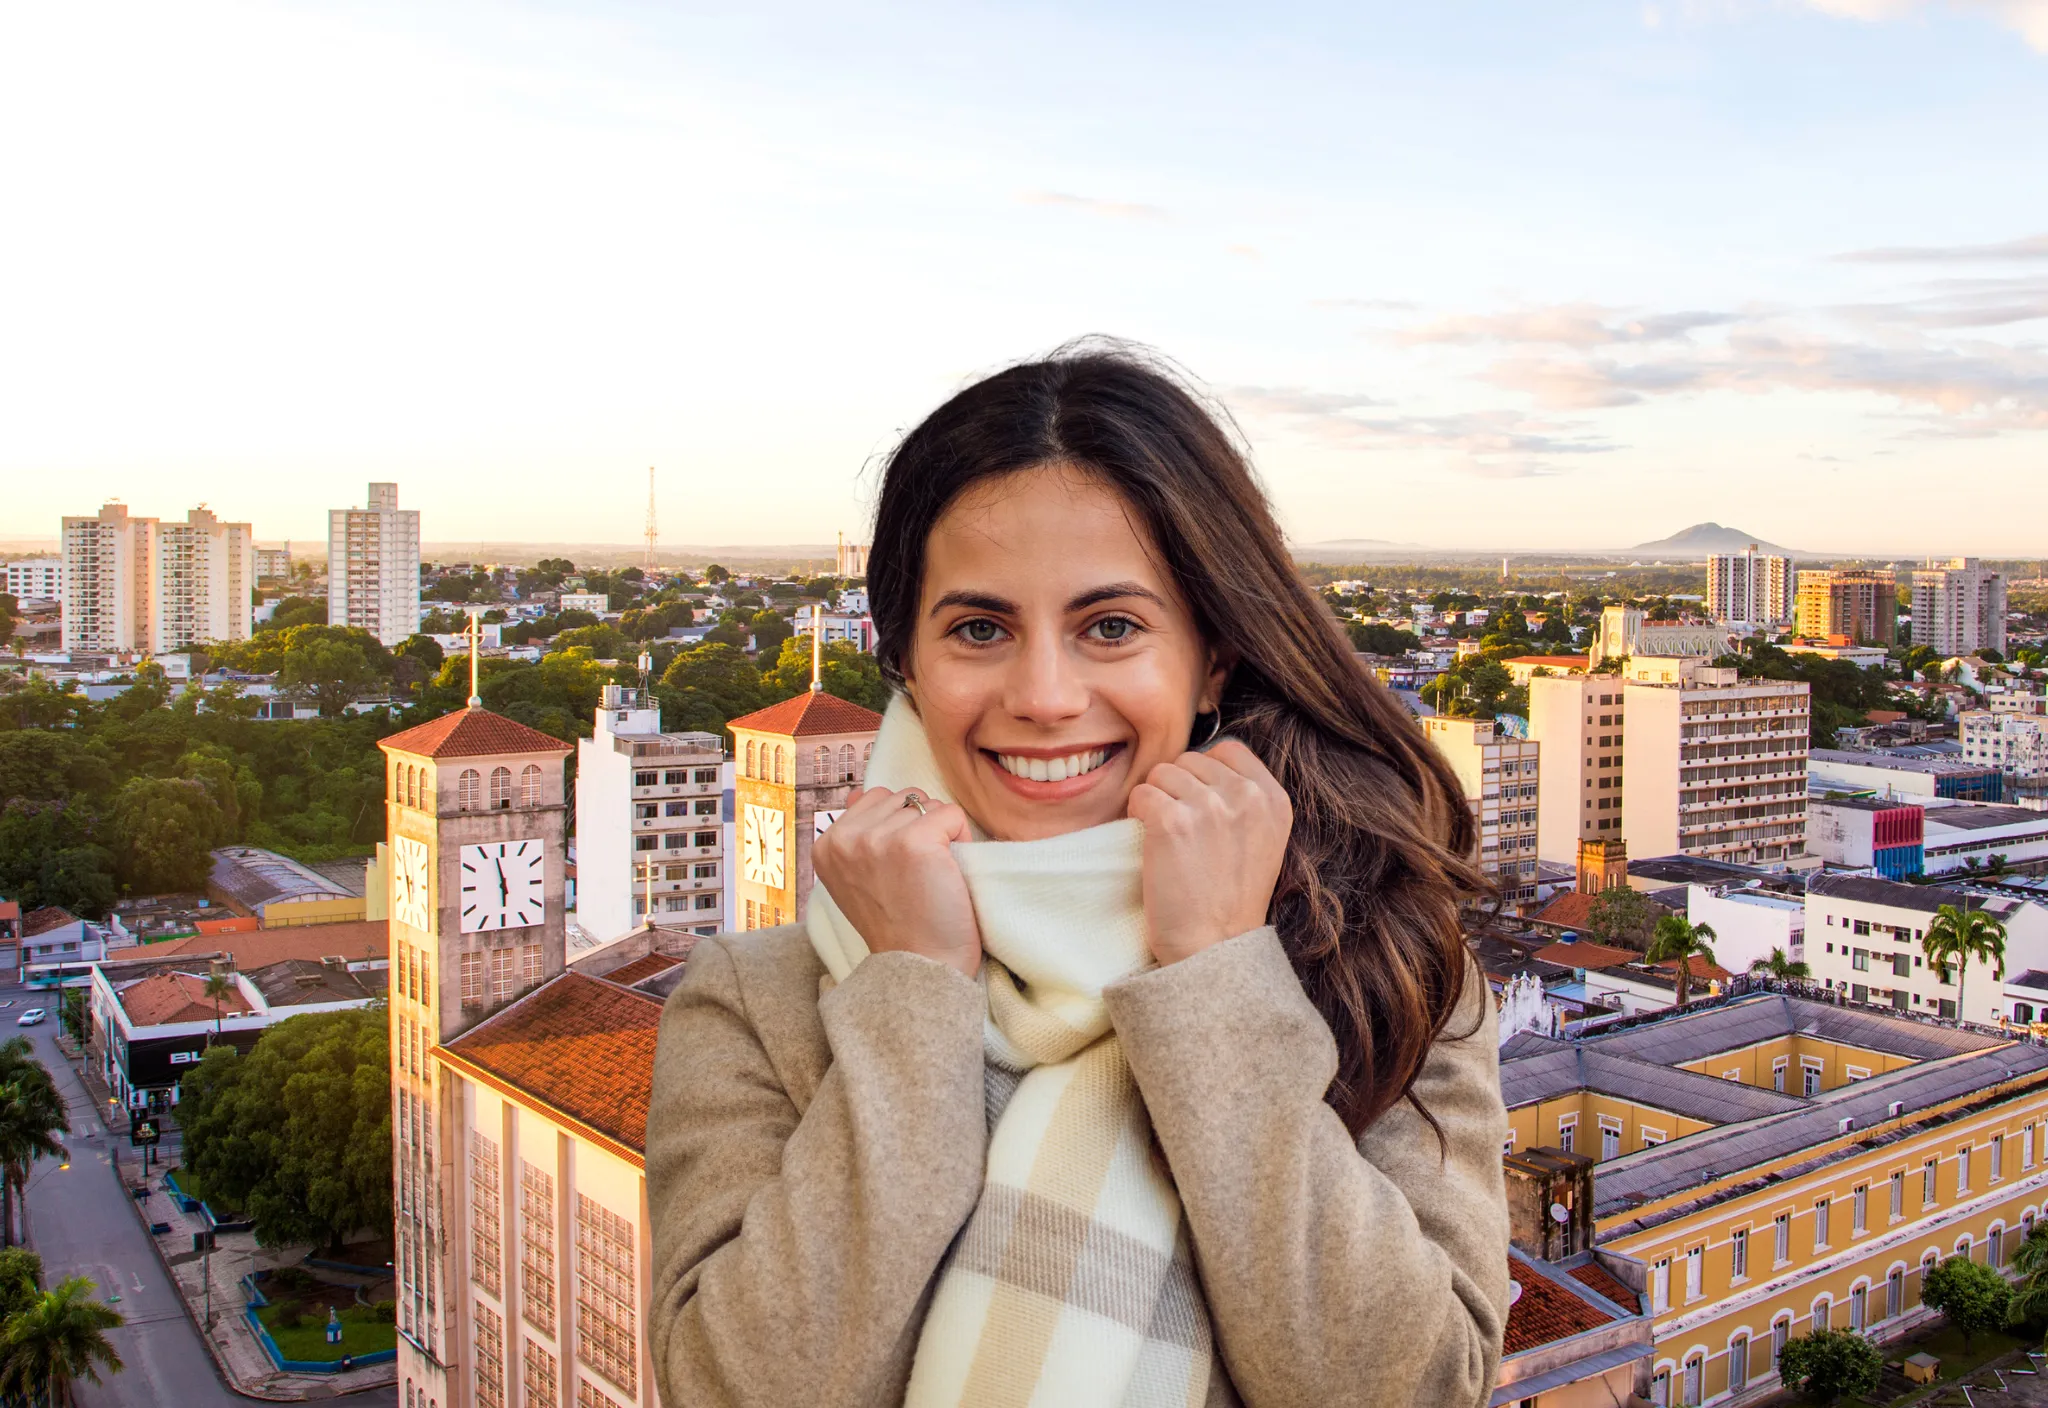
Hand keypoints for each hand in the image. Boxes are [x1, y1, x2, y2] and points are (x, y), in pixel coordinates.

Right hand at [812, 786, 982, 977]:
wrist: (920, 965)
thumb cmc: (898, 924)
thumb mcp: (858, 878)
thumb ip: (857, 833)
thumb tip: (859, 793)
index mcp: (827, 845)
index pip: (875, 799)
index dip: (899, 828)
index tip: (899, 870)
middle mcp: (846, 838)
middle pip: (903, 798)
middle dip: (920, 826)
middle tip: (919, 874)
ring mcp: (877, 838)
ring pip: (927, 804)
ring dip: (941, 834)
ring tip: (933, 874)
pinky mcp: (914, 841)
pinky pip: (952, 815)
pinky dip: (962, 840)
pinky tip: (949, 873)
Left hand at [1127, 740, 1291, 965]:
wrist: (1213, 948)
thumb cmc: (1230, 900)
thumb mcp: (1264, 840)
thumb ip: (1245, 798)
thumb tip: (1204, 761)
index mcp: (1274, 799)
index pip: (1230, 749)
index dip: (1206, 772)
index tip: (1201, 805)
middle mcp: (1246, 796)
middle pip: (1191, 759)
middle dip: (1179, 788)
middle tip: (1183, 832)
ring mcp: (1209, 806)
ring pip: (1162, 773)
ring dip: (1157, 801)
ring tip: (1170, 841)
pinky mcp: (1171, 821)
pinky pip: (1140, 794)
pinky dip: (1136, 815)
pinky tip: (1152, 844)